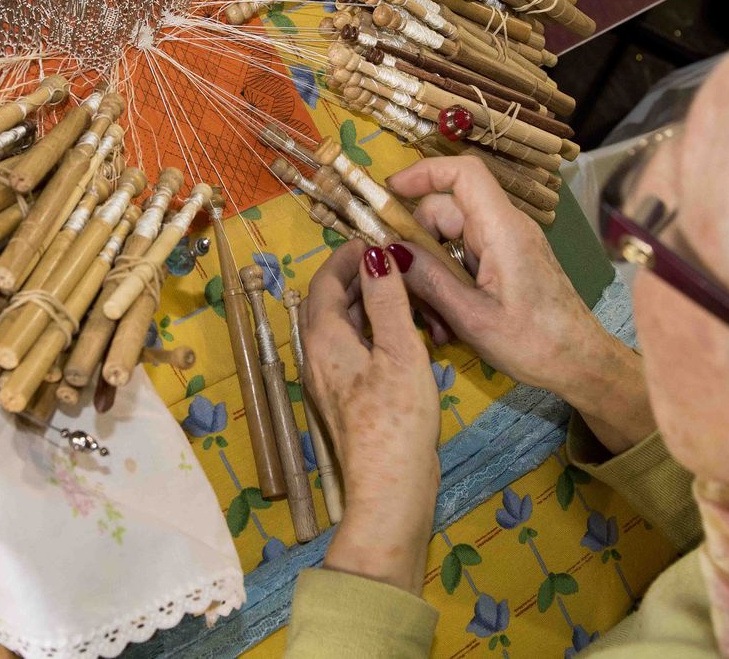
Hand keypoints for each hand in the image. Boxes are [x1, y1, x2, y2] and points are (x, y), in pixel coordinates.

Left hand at [302, 240, 439, 593]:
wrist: (391, 488)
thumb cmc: (396, 418)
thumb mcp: (399, 349)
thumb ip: (387, 298)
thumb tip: (375, 253)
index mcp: (323, 338)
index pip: (326, 280)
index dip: (349, 255)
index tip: (380, 240)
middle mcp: (317, 355)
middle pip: (333, 301)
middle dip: (363, 277)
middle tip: (400, 263)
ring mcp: (331, 378)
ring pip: (347, 326)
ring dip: (373, 305)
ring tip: (410, 295)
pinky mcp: (349, 397)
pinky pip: (357, 348)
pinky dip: (378, 331)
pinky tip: (409, 336)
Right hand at [387, 157, 655, 453]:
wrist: (581, 363)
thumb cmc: (534, 343)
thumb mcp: (472, 318)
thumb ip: (429, 280)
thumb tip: (390, 252)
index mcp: (503, 230)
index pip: (464, 173)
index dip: (424, 172)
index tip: (389, 192)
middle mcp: (506, 226)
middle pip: (447, 210)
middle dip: (418, 247)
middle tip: (406, 292)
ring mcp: (508, 243)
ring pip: (451, 238)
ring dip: (432, 273)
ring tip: (432, 321)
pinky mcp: (508, 261)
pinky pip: (466, 257)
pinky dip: (449, 281)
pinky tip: (446, 320)